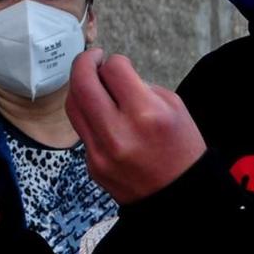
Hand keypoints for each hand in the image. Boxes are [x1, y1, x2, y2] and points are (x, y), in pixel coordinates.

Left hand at [64, 50, 206, 203]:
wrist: (180, 196)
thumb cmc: (181, 148)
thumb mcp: (174, 107)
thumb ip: (139, 86)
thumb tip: (110, 74)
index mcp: (146, 114)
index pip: (113, 69)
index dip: (115, 61)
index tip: (120, 64)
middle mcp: (118, 133)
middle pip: (81, 83)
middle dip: (84, 62)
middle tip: (93, 58)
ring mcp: (100, 152)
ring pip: (73, 106)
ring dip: (79, 87)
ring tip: (92, 81)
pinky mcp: (91, 165)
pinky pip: (81, 130)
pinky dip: (88, 115)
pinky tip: (102, 114)